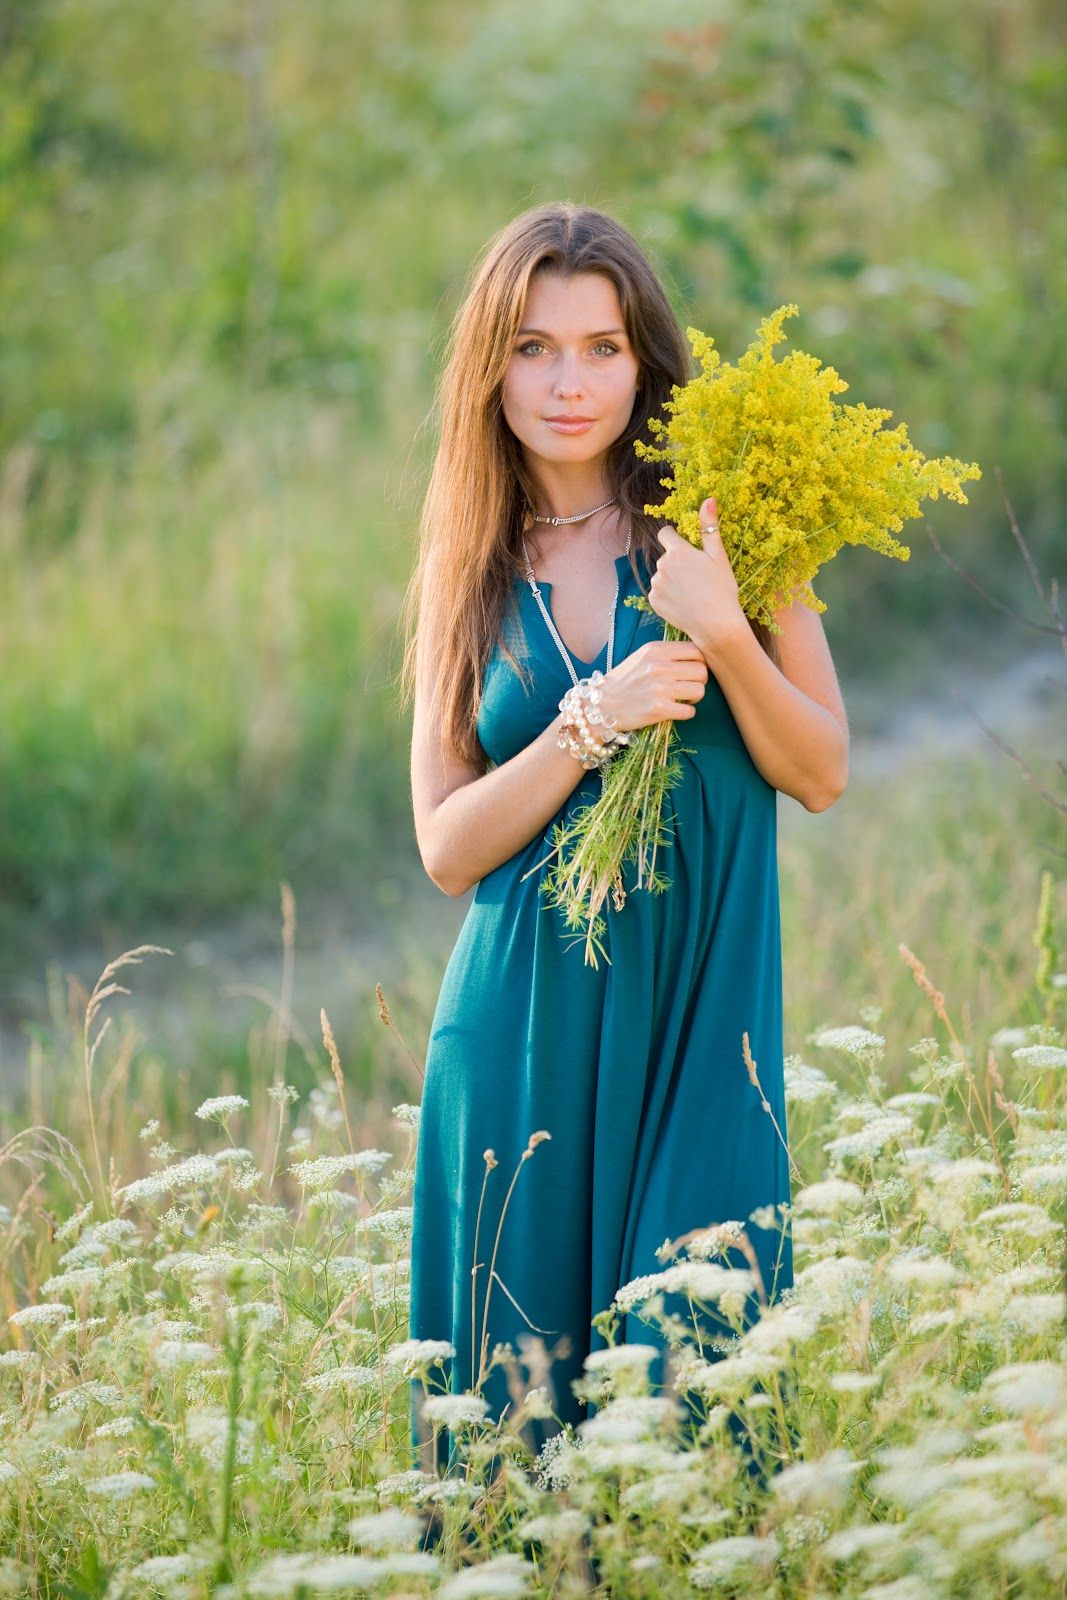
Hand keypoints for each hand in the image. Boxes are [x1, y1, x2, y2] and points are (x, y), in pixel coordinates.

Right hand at [594, 639, 708, 736]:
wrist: (601, 705)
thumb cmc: (625, 681)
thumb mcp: (642, 657)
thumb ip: (667, 653)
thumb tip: (699, 656)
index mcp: (655, 650)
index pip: (696, 651)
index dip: (699, 662)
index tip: (690, 671)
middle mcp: (658, 666)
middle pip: (702, 671)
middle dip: (699, 681)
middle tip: (687, 687)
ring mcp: (659, 688)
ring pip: (699, 690)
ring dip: (694, 698)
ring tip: (682, 699)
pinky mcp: (658, 709)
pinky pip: (690, 711)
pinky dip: (686, 713)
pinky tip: (675, 711)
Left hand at [648, 496, 746, 654]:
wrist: (716, 625)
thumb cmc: (722, 589)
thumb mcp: (718, 556)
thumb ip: (709, 527)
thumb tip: (709, 499)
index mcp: (677, 551)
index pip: (665, 534)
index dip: (674, 537)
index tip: (684, 546)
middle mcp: (662, 566)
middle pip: (666, 558)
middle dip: (677, 563)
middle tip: (697, 577)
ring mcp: (656, 585)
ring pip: (662, 576)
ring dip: (672, 579)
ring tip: (692, 592)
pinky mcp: (653, 602)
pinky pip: (659, 593)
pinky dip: (668, 596)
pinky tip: (684, 603)